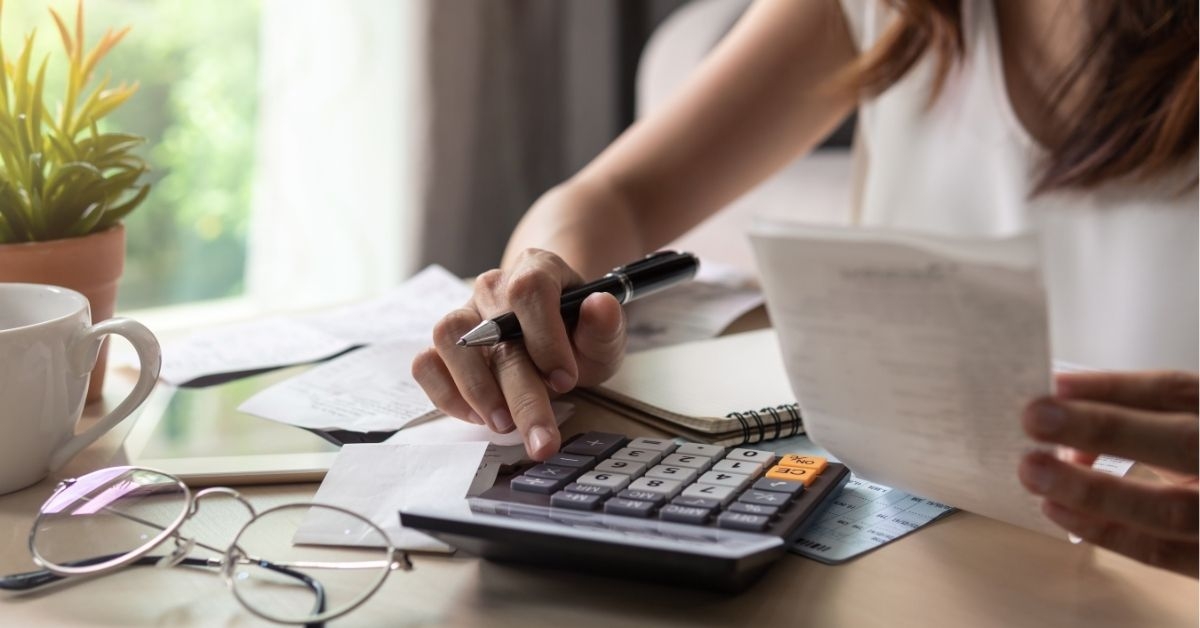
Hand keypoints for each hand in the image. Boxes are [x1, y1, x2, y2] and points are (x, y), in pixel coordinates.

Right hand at [411, 249, 627, 460]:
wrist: (553, 339)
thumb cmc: (576, 336)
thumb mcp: (603, 336)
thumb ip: (605, 325)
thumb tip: (600, 306)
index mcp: (537, 270)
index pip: (529, 289)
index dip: (546, 336)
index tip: (566, 380)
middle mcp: (494, 288)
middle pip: (494, 329)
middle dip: (522, 394)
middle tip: (542, 439)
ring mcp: (464, 314)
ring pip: (448, 338)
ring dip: (476, 389)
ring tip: (504, 424)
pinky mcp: (443, 346)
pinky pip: (426, 364)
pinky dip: (447, 395)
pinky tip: (478, 416)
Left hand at [1018, 371, 1197, 576]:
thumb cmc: (1192, 460)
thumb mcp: (1180, 427)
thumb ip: (1135, 422)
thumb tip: (1064, 427)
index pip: (1177, 391)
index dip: (1115, 387)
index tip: (1056, 385)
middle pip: (1181, 442)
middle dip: (1103, 429)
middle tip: (1035, 419)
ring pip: (1170, 509)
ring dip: (1092, 490)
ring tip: (1034, 471)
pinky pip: (1160, 552)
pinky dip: (1105, 531)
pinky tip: (1058, 509)